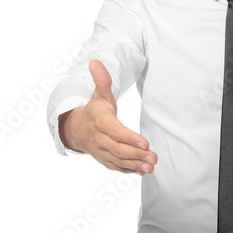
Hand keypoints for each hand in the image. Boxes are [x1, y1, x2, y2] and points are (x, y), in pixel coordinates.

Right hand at [59, 59, 156, 175]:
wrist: (78, 129)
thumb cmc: (95, 109)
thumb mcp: (99, 93)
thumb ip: (102, 80)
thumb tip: (95, 61)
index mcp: (100, 122)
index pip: (115, 132)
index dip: (129, 138)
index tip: (145, 142)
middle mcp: (99, 139)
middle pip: (119, 149)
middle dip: (137, 154)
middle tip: (154, 157)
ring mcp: (101, 151)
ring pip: (119, 160)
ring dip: (136, 164)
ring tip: (152, 166)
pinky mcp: (105, 160)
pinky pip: (117, 167)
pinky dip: (130, 170)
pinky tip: (143, 171)